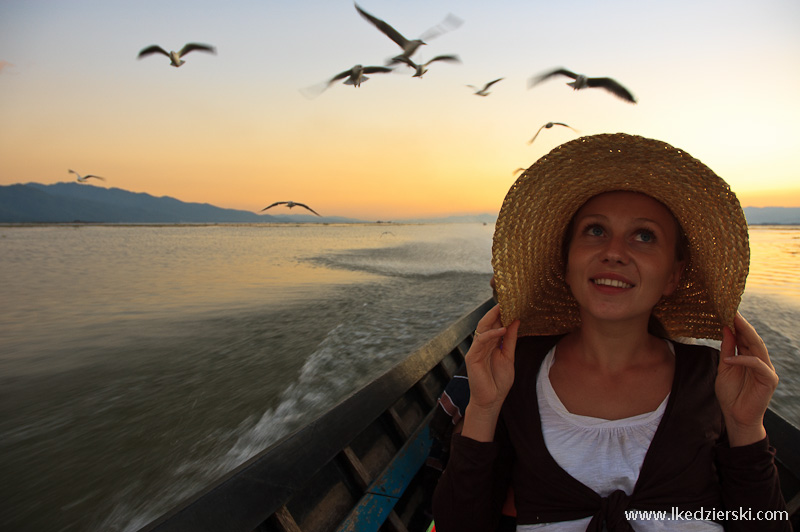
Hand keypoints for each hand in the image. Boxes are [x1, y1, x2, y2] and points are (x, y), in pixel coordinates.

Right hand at [461, 304, 518, 441]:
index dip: (501, 314)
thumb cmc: (499, 381)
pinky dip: (491, 334)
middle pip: (487, 323)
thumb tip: (515, 321)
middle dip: (496, 311)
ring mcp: (476, 350)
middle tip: (506, 300)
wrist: (491, 400)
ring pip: (482, 329)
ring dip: (493, 318)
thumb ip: (510, 340)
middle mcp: (481, 345)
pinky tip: (501, 329)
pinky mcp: (472, 358)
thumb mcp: (509, 357)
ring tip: (504, 309)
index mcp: (490, 344)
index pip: (494, 324)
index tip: (512, 303)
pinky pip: (481, 342)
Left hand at [715, 312, 778, 446]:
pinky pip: (757, 365)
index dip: (738, 325)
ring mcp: (766, 370)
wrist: (736, 417)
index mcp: (750, 358)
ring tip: (734, 323)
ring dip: (746, 335)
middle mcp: (760, 361)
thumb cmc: (730, 394)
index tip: (727, 311)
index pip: (745, 338)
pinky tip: (729, 358)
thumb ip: (727, 349)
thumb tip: (726, 328)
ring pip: (758, 348)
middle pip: (753, 340)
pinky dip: (743, 359)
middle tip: (732, 310)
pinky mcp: (769, 381)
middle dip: (743, 325)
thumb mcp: (724, 368)